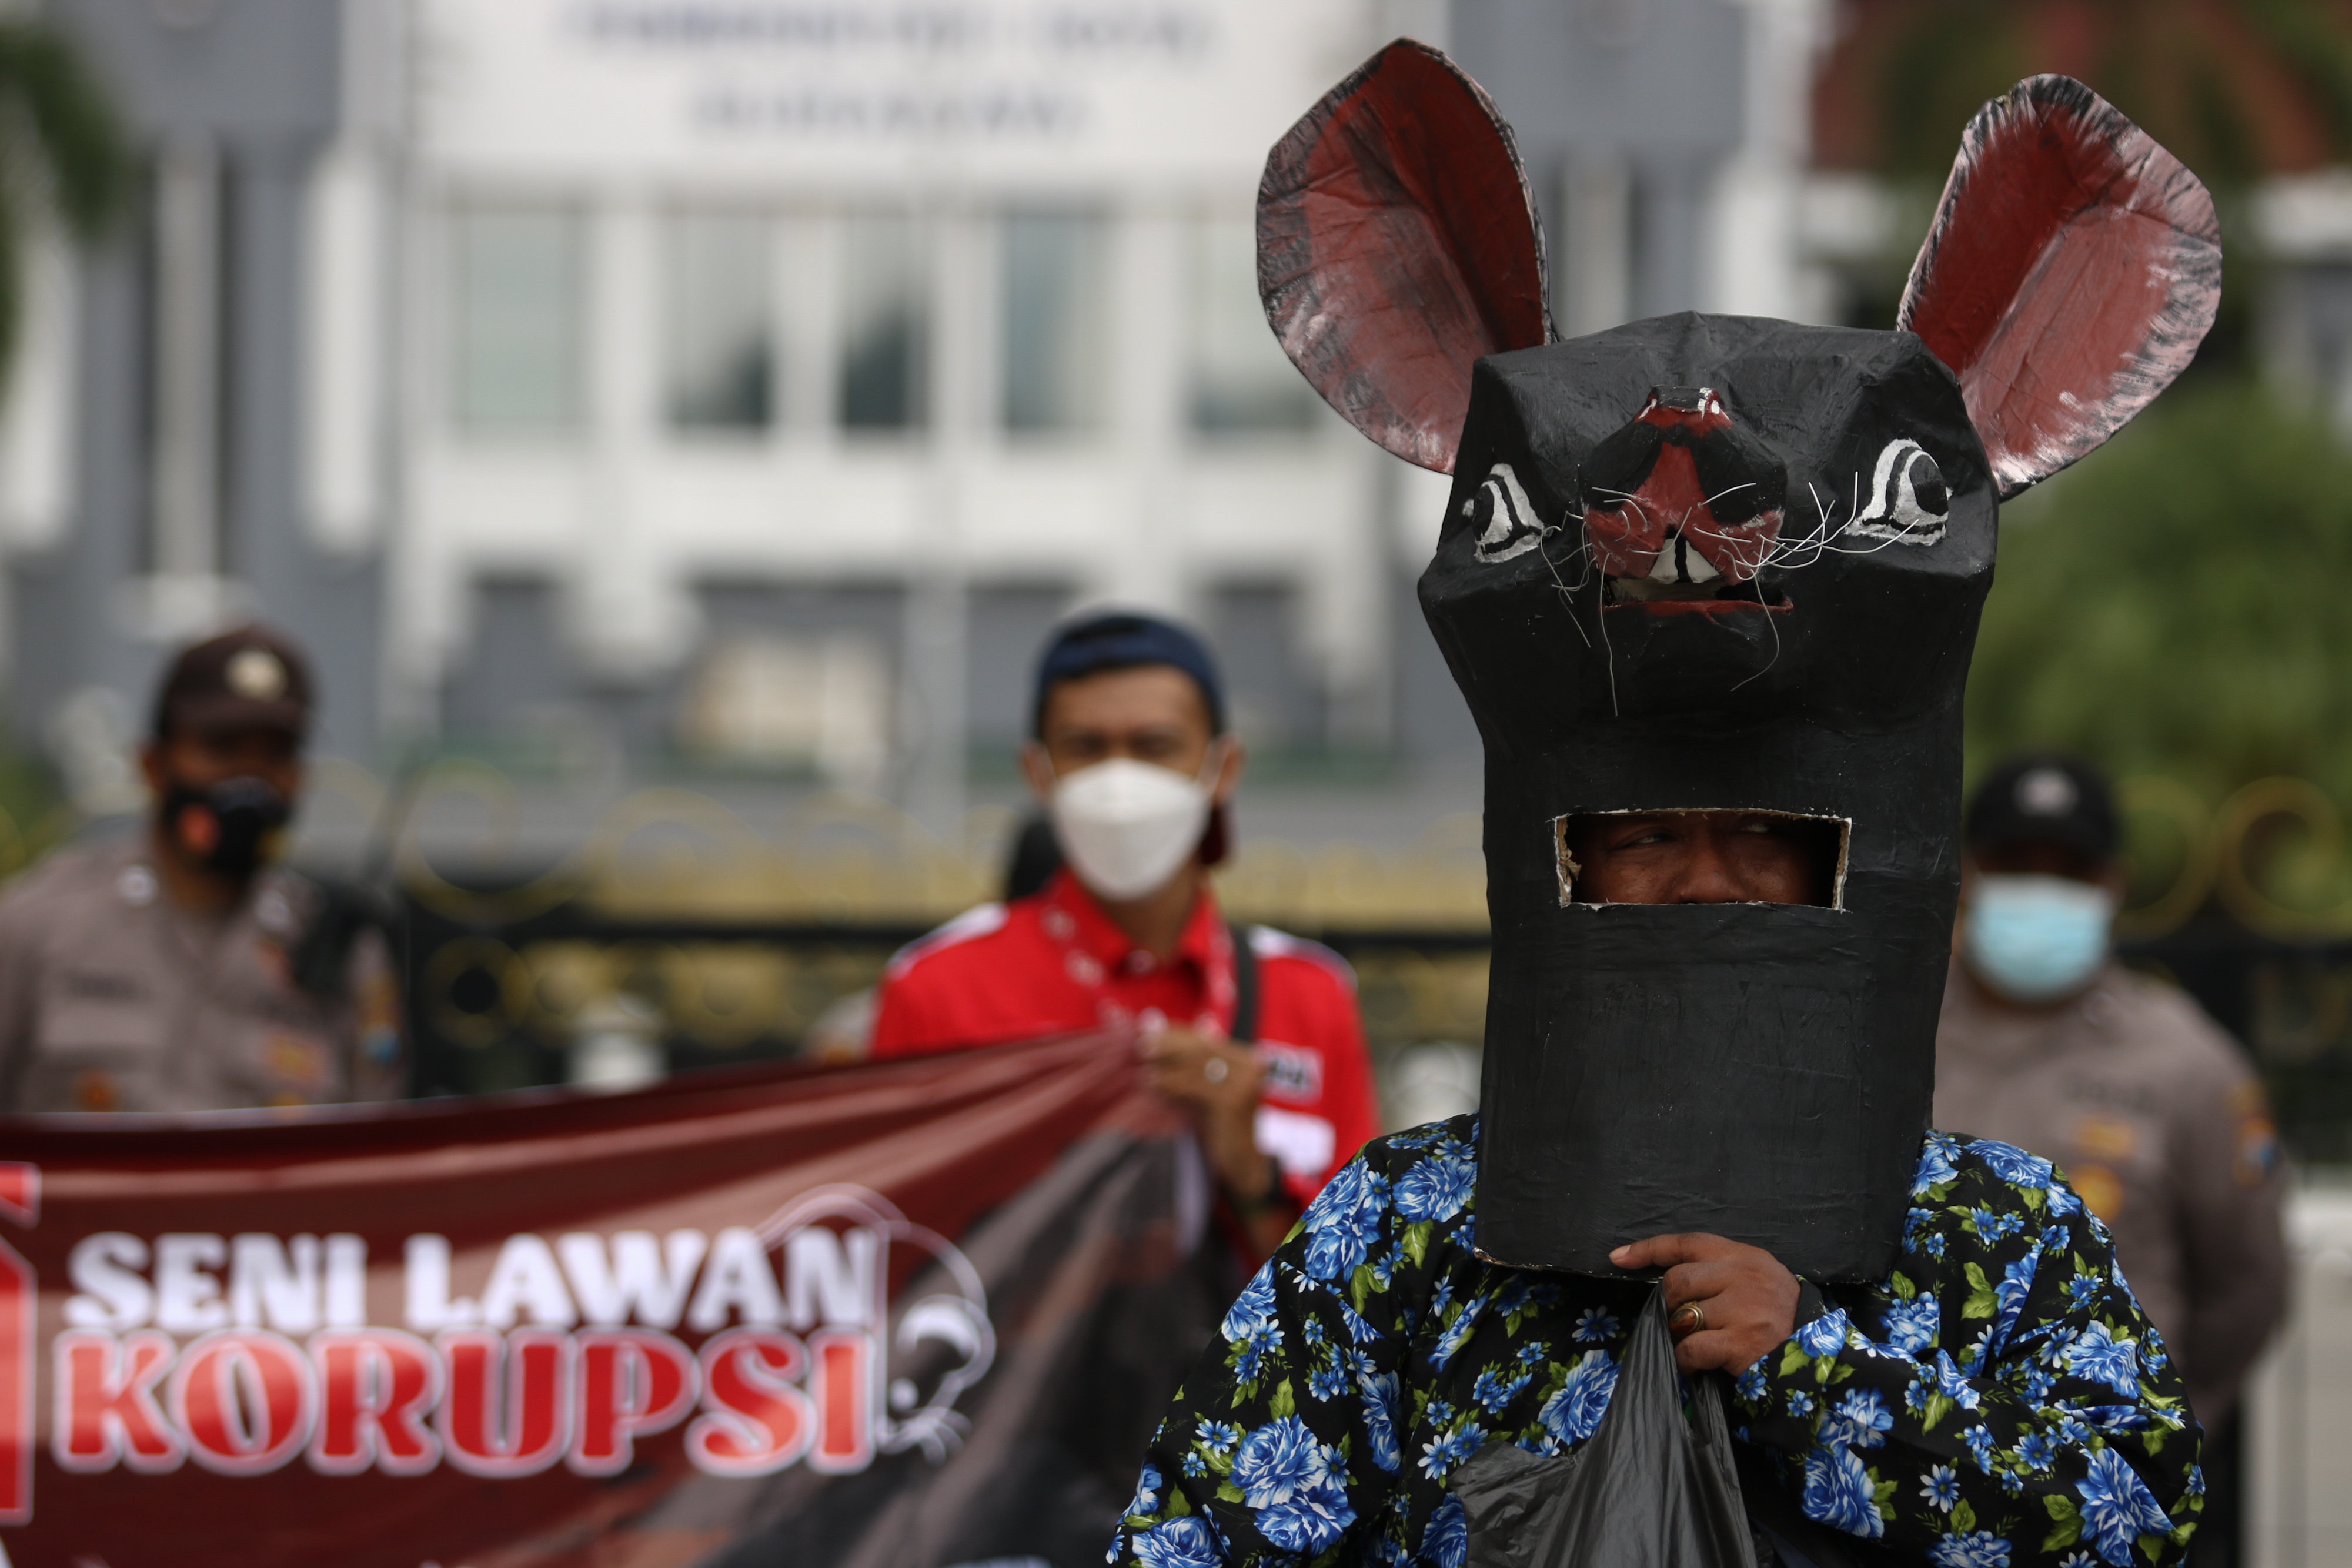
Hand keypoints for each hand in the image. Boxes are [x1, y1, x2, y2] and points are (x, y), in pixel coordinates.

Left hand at [1140, 1028, 1268, 1196]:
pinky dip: (1170, 1082)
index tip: (1146, 1030)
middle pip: (1201, 1047)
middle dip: (1169, 1044)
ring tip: (1141, 1061)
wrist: (1241, 1164)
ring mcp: (1246, 1082)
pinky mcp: (1234, 1101)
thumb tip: (1153, 1026)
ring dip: (1166, 1062)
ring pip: (1197, 1064)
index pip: (1204, 1038)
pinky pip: (1195, 1085)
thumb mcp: (1203, 1090)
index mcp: (1246, 1058)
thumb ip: (1187, 1065)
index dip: (1175, 1033)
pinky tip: (1150, 1082)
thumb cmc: (1217, 1126)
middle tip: (1140, 1043)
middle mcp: (1251, 1065)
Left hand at [1610, 1232, 1799, 1375]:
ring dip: (1679, 1333)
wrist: (1816, 1354)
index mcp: (1745, 1257)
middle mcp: (1744, 1277)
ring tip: (1693, 1341)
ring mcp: (1743, 1309)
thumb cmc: (1779, 1317)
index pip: (1688, 1243)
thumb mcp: (1757, 1279)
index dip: (1649, 1248)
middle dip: (1669, 1302)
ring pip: (1683, 1315)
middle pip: (1678, 1279)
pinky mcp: (1741, 1342)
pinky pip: (1692, 1348)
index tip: (1619, 1257)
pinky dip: (1684, 1359)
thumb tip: (1669, 1280)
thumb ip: (1720, 1272)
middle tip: (1679, 1319)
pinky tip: (1692, 1364)